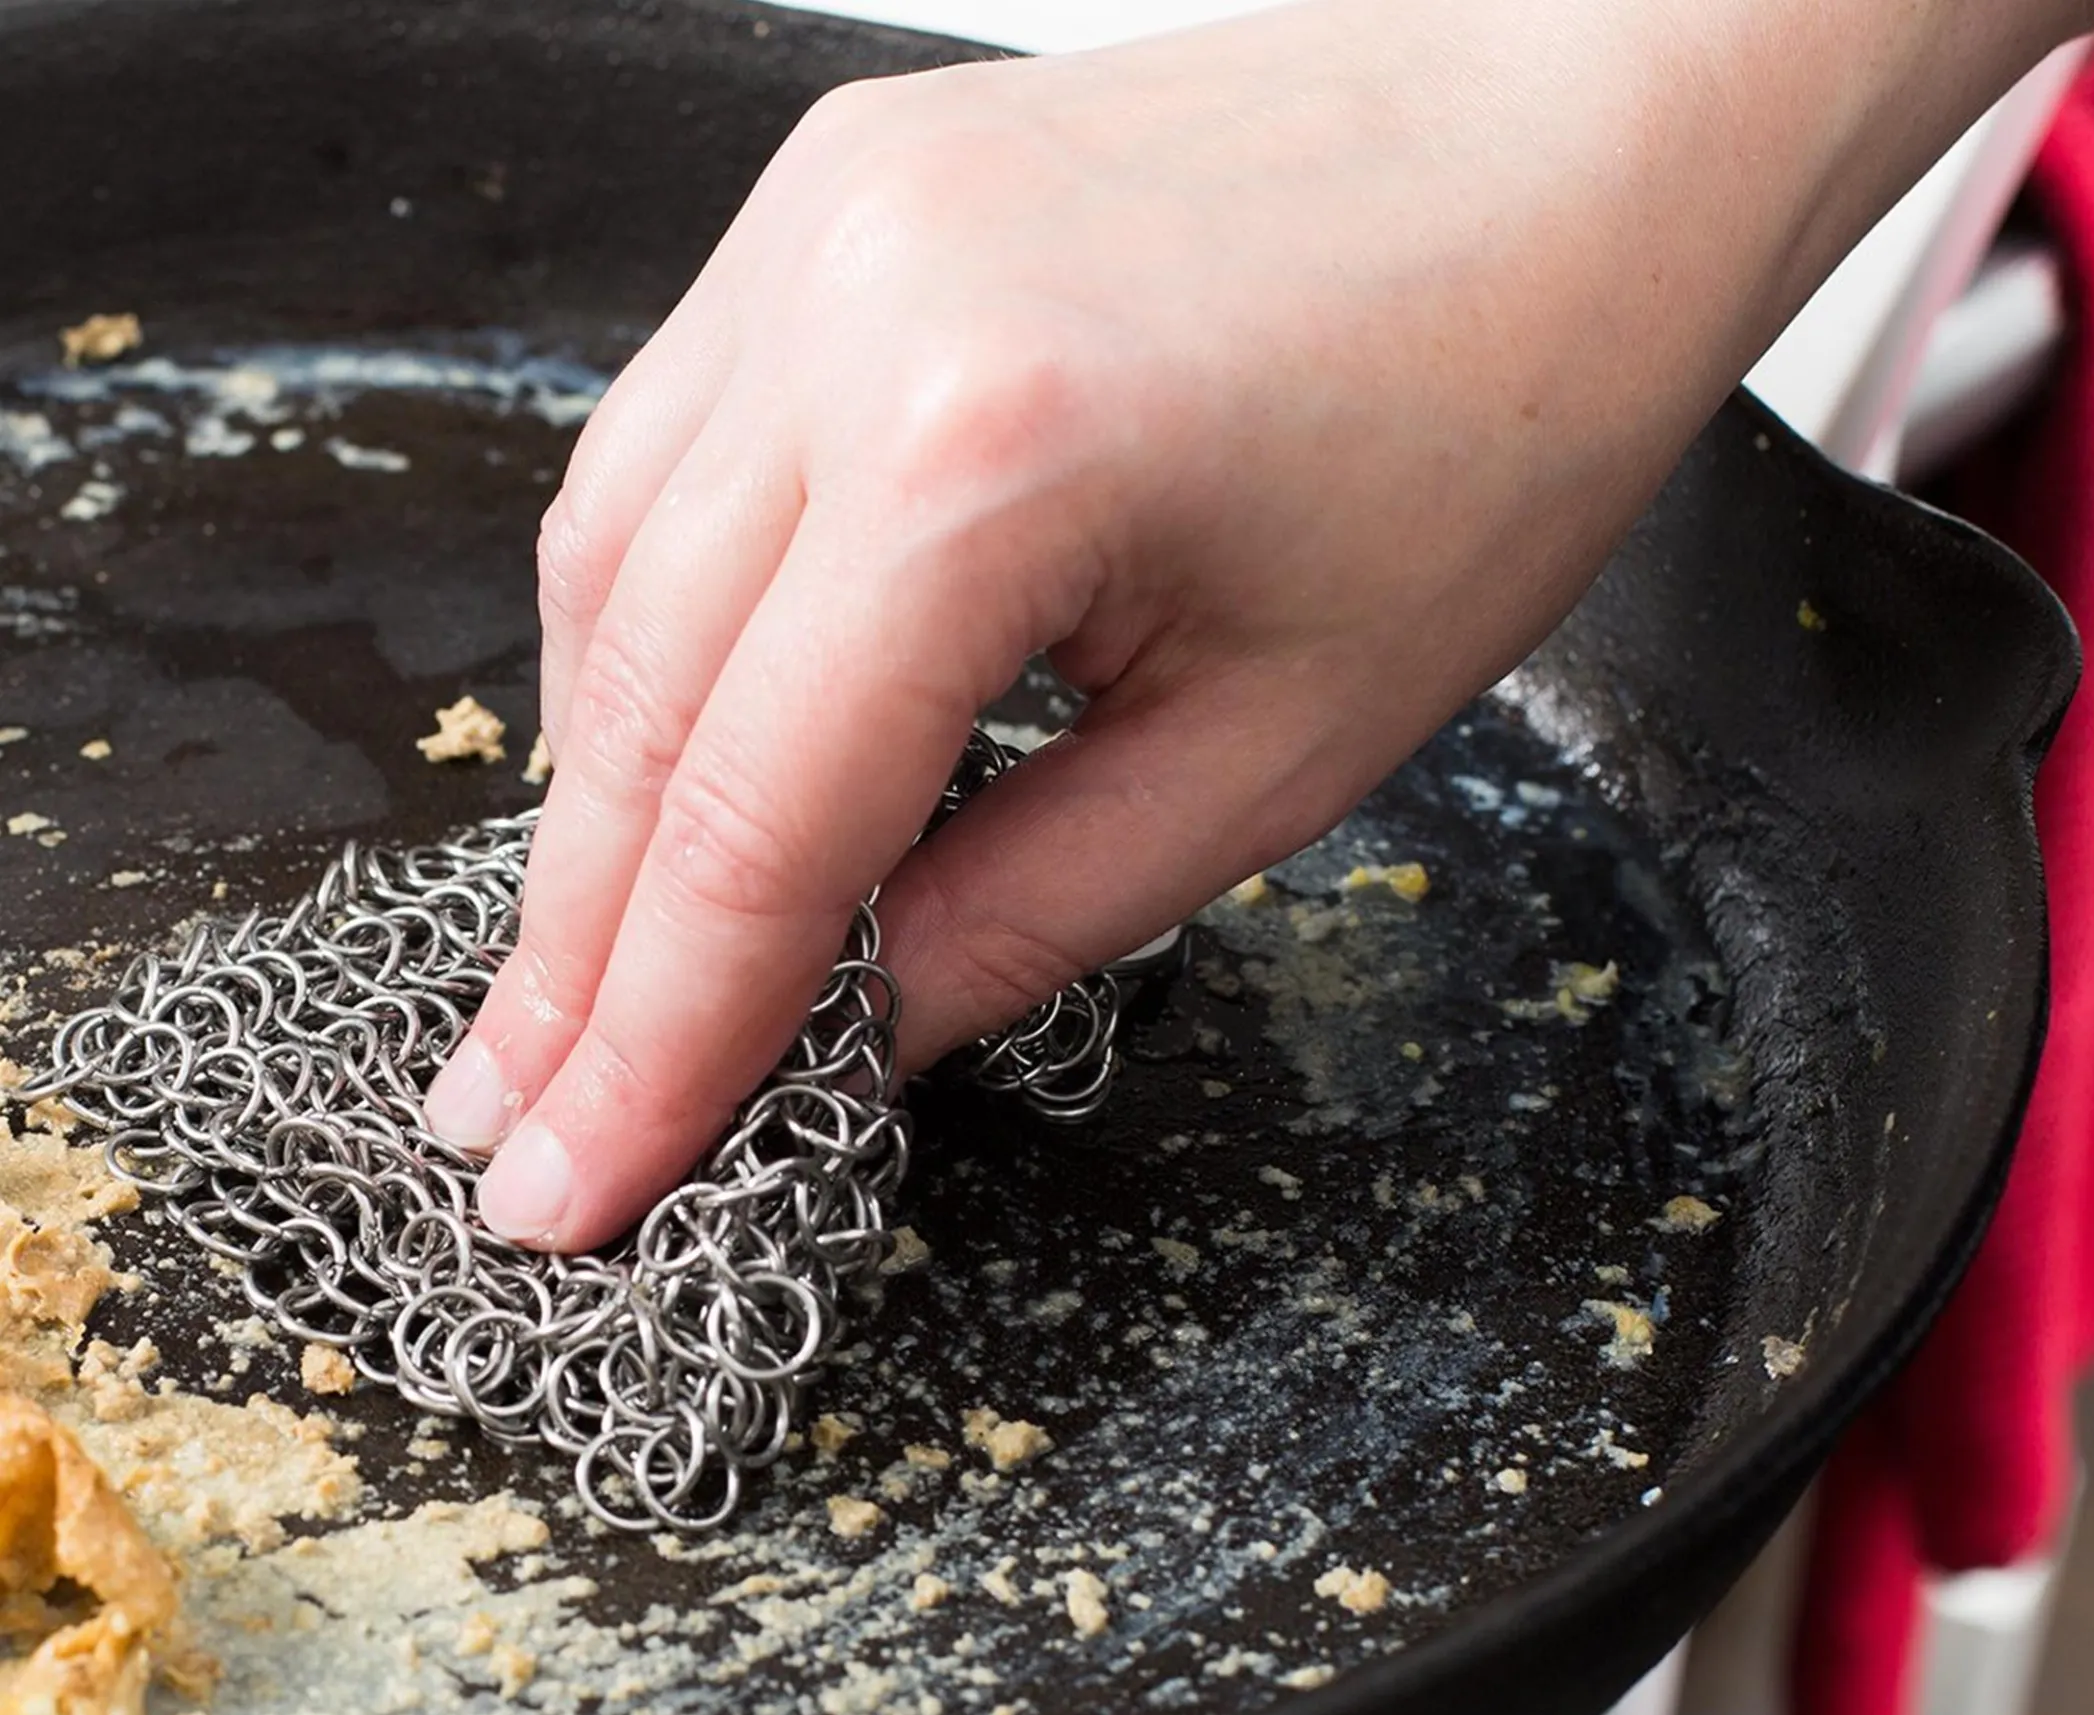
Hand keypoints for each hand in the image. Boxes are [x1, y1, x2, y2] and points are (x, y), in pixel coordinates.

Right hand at [425, 0, 2092, 1250]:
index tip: (570, 1189)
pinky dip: (648, 639)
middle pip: (641, 712)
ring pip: (612, 578)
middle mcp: (848, 311)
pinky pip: (665, 459)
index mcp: (985, 455)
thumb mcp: (1272, 752)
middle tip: (517, 1125)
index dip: (653, 1048)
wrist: (1571, 140)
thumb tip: (844, 1038)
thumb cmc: (1494, 420)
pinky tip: (659, 759)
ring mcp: (812, 235)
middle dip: (575, 958)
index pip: (754, 827)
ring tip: (578, 985)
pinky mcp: (820, 205)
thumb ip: (1022, 919)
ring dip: (594, 802)